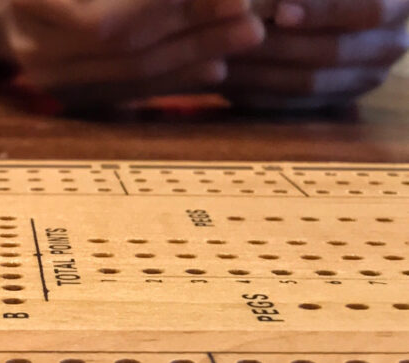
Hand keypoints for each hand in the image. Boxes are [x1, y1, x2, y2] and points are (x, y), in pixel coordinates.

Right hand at [0, 0, 264, 108]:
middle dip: (194, 29)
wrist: (4, 18)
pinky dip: (177, 81)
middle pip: (127, 49)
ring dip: (196, 55)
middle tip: (252, 14)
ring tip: (246, 36)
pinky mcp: (73, 100)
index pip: (104, 23)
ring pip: (134, 76)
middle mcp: (35, 50)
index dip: (167, 8)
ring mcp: (52, 82)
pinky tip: (215, 69)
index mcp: (28, 5)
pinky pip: (131, 95)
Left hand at [224, 0, 408, 108]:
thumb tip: (253, 1)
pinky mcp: (330, 103)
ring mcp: (362, 79)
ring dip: (258, 70)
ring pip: (307, 82)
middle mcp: (389, 44)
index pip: (366, 9)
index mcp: (395, 4)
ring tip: (219, 54)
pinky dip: (252, 90)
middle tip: (234, 36)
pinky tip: (220, 78)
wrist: (315, 17)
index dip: (321, 10)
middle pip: (332, 51)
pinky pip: (288, 104)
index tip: (280, 11)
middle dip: (277, 44)